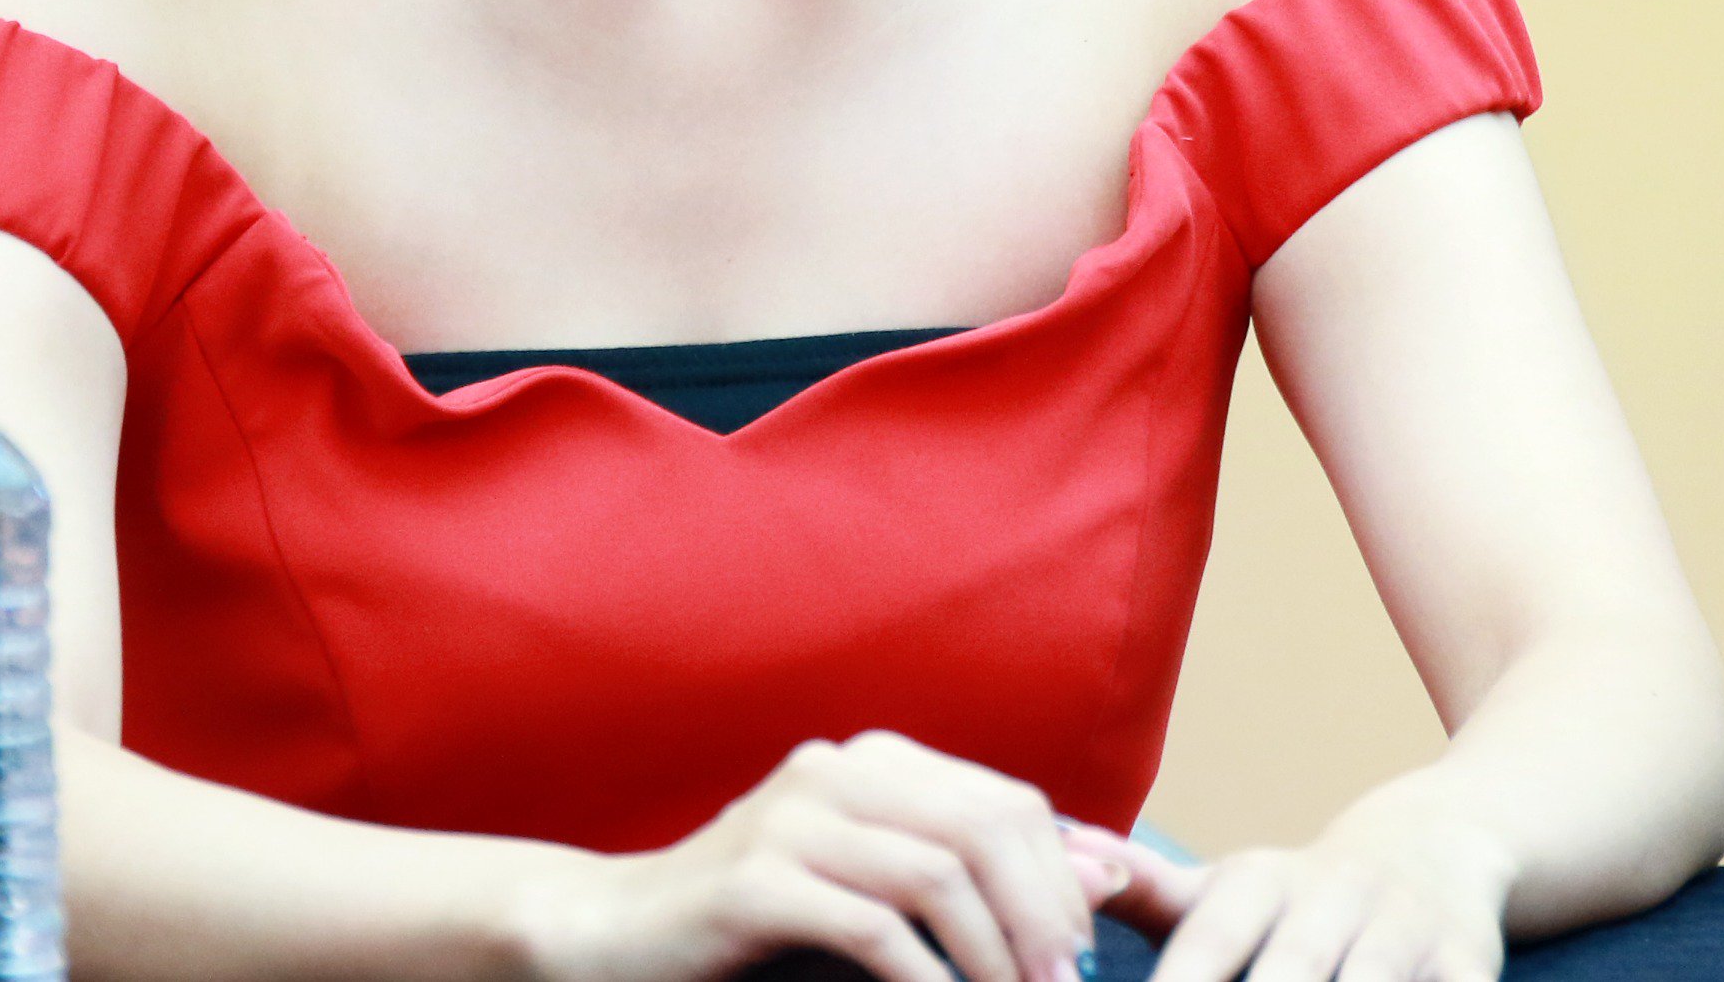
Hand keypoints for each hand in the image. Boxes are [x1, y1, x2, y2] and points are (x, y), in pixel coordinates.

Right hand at [521, 730, 1134, 981]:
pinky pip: (869, 925)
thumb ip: (975, 876)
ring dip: (994, 951)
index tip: (1084, 949)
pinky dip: (925, 976)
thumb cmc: (757, 920)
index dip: (1061, 875)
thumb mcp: (875, 889)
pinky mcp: (755, 879)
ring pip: (937, 873)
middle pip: (984, 827)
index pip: (1006, 801)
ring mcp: (793, 818)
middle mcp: (838, 770)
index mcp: (875, 762)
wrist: (615, 931)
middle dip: (1041, 913)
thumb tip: (1108, 872)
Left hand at [1100, 789, 1517, 981]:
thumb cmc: (1300, 895)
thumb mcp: (1226, 886)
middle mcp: (1333, 897)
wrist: (1437, 846)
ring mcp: (1404, 932)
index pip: (1208, 946)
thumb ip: (1145, 890)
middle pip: (1286, 980)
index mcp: (1260, 882)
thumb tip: (1063, 856)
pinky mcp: (1468, 963)